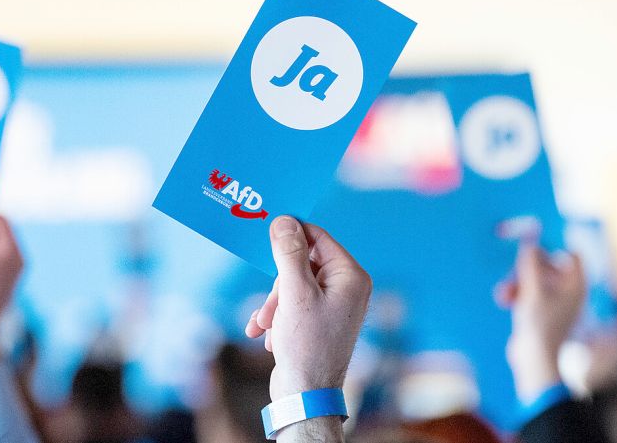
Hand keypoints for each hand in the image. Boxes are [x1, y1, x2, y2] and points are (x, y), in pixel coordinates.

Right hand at [245, 215, 371, 399]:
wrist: (306, 396)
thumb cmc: (306, 345)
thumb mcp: (294, 293)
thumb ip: (289, 254)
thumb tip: (284, 220)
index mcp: (351, 277)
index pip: (319, 238)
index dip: (292, 235)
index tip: (266, 233)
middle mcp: (348, 289)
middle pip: (304, 263)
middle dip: (279, 284)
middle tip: (270, 306)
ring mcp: (335, 306)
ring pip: (295, 285)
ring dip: (275, 303)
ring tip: (265, 324)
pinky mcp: (320, 321)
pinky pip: (295, 304)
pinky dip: (278, 316)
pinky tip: (265, 334)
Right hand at [496, 245, 584, 402]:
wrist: (535, 360)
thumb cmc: (540, 324)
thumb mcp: (533, 288)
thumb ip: (531, 262)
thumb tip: (530, 242)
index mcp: (576, 285)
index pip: (572, 255)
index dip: (554, 247)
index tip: (535, 245)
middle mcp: (569, 292)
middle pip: (548, 266)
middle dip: (527, 268)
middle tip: (514, 270)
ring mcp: (555, 303)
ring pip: (535, 279)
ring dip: (517, 282)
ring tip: (504, 293)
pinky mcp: (541, 313)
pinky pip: (528, 294)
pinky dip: (516, 294)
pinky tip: (504, 300)